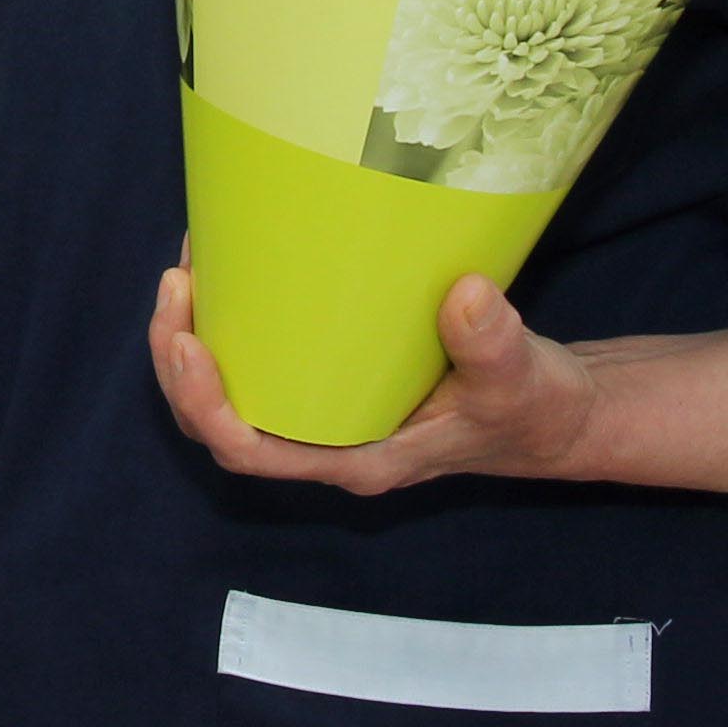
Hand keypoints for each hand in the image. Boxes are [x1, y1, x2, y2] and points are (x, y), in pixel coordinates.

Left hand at [151, 263, 604, 492]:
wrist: (549, 410)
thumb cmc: (531, 405)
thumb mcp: (521, 378)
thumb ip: (493, 344)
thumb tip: (463, 294)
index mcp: (355, 459)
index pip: (252, 452)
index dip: (206, 404)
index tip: (190, 343)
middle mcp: (326, 444)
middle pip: (220, 423)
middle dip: (179, 362)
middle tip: (177, 282)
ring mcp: (324, 415)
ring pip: (231, 393)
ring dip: (193, 339)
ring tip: (186, 267)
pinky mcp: (332, 379)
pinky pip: (261, 363)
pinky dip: (233, 322)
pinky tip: (232, 268)